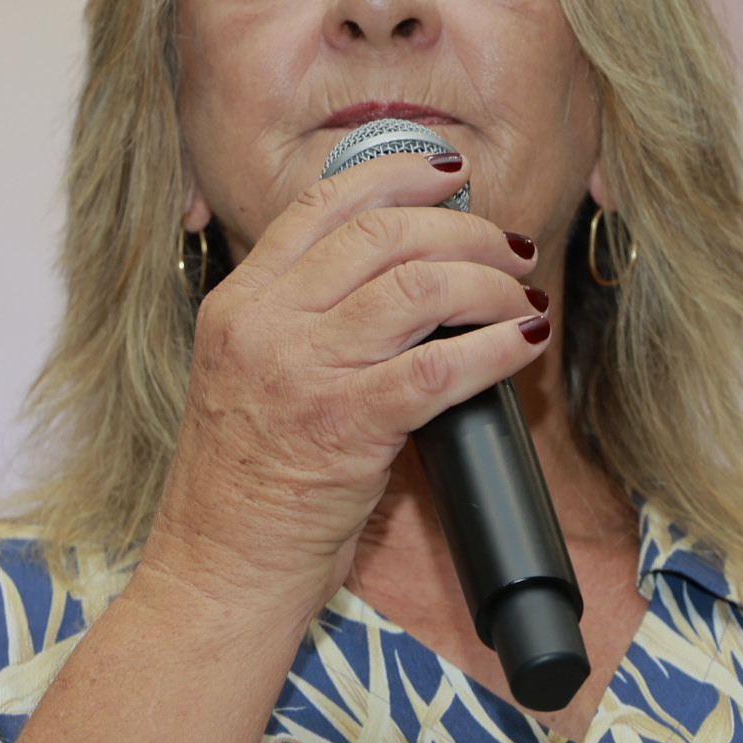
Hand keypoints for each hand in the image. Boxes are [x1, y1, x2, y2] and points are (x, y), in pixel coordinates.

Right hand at [142, 152, 548, 617]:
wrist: (219, 568)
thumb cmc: (243, 484)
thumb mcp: (248, 375)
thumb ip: (300, 320)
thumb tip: (398, 276)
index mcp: (237, 303)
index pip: (320, 206)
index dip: (396, 175)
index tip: (448, 174)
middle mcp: (264, 325)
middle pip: (381, 234)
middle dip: (463, 229)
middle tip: (507, 245)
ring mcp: (302, 373)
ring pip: (418, 287)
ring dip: (488, 281)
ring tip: (519, 294)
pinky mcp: (346, 427)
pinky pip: (439, 366)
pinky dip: (496, 346)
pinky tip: (523, 341)